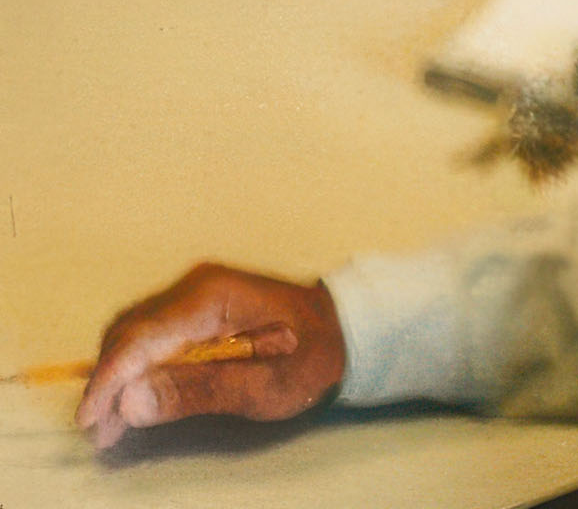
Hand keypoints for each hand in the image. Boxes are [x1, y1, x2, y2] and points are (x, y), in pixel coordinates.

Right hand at [75, 262, 345, 449]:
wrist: (344, 328)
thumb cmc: (312, 357)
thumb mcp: (265, 386)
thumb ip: (198, 391)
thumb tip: (131, 401)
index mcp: (214, 297)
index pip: (142, 336)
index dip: (110, 380)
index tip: (91, 420)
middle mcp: (196, 286)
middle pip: (129, 332)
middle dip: (108, 383)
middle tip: (102, 433)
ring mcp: (194, 293)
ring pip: (133, 333)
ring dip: (118, 378)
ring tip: (112, 426)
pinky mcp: (194, 306)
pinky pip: (151, 334)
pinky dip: (136, 367)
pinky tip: (136, 400)